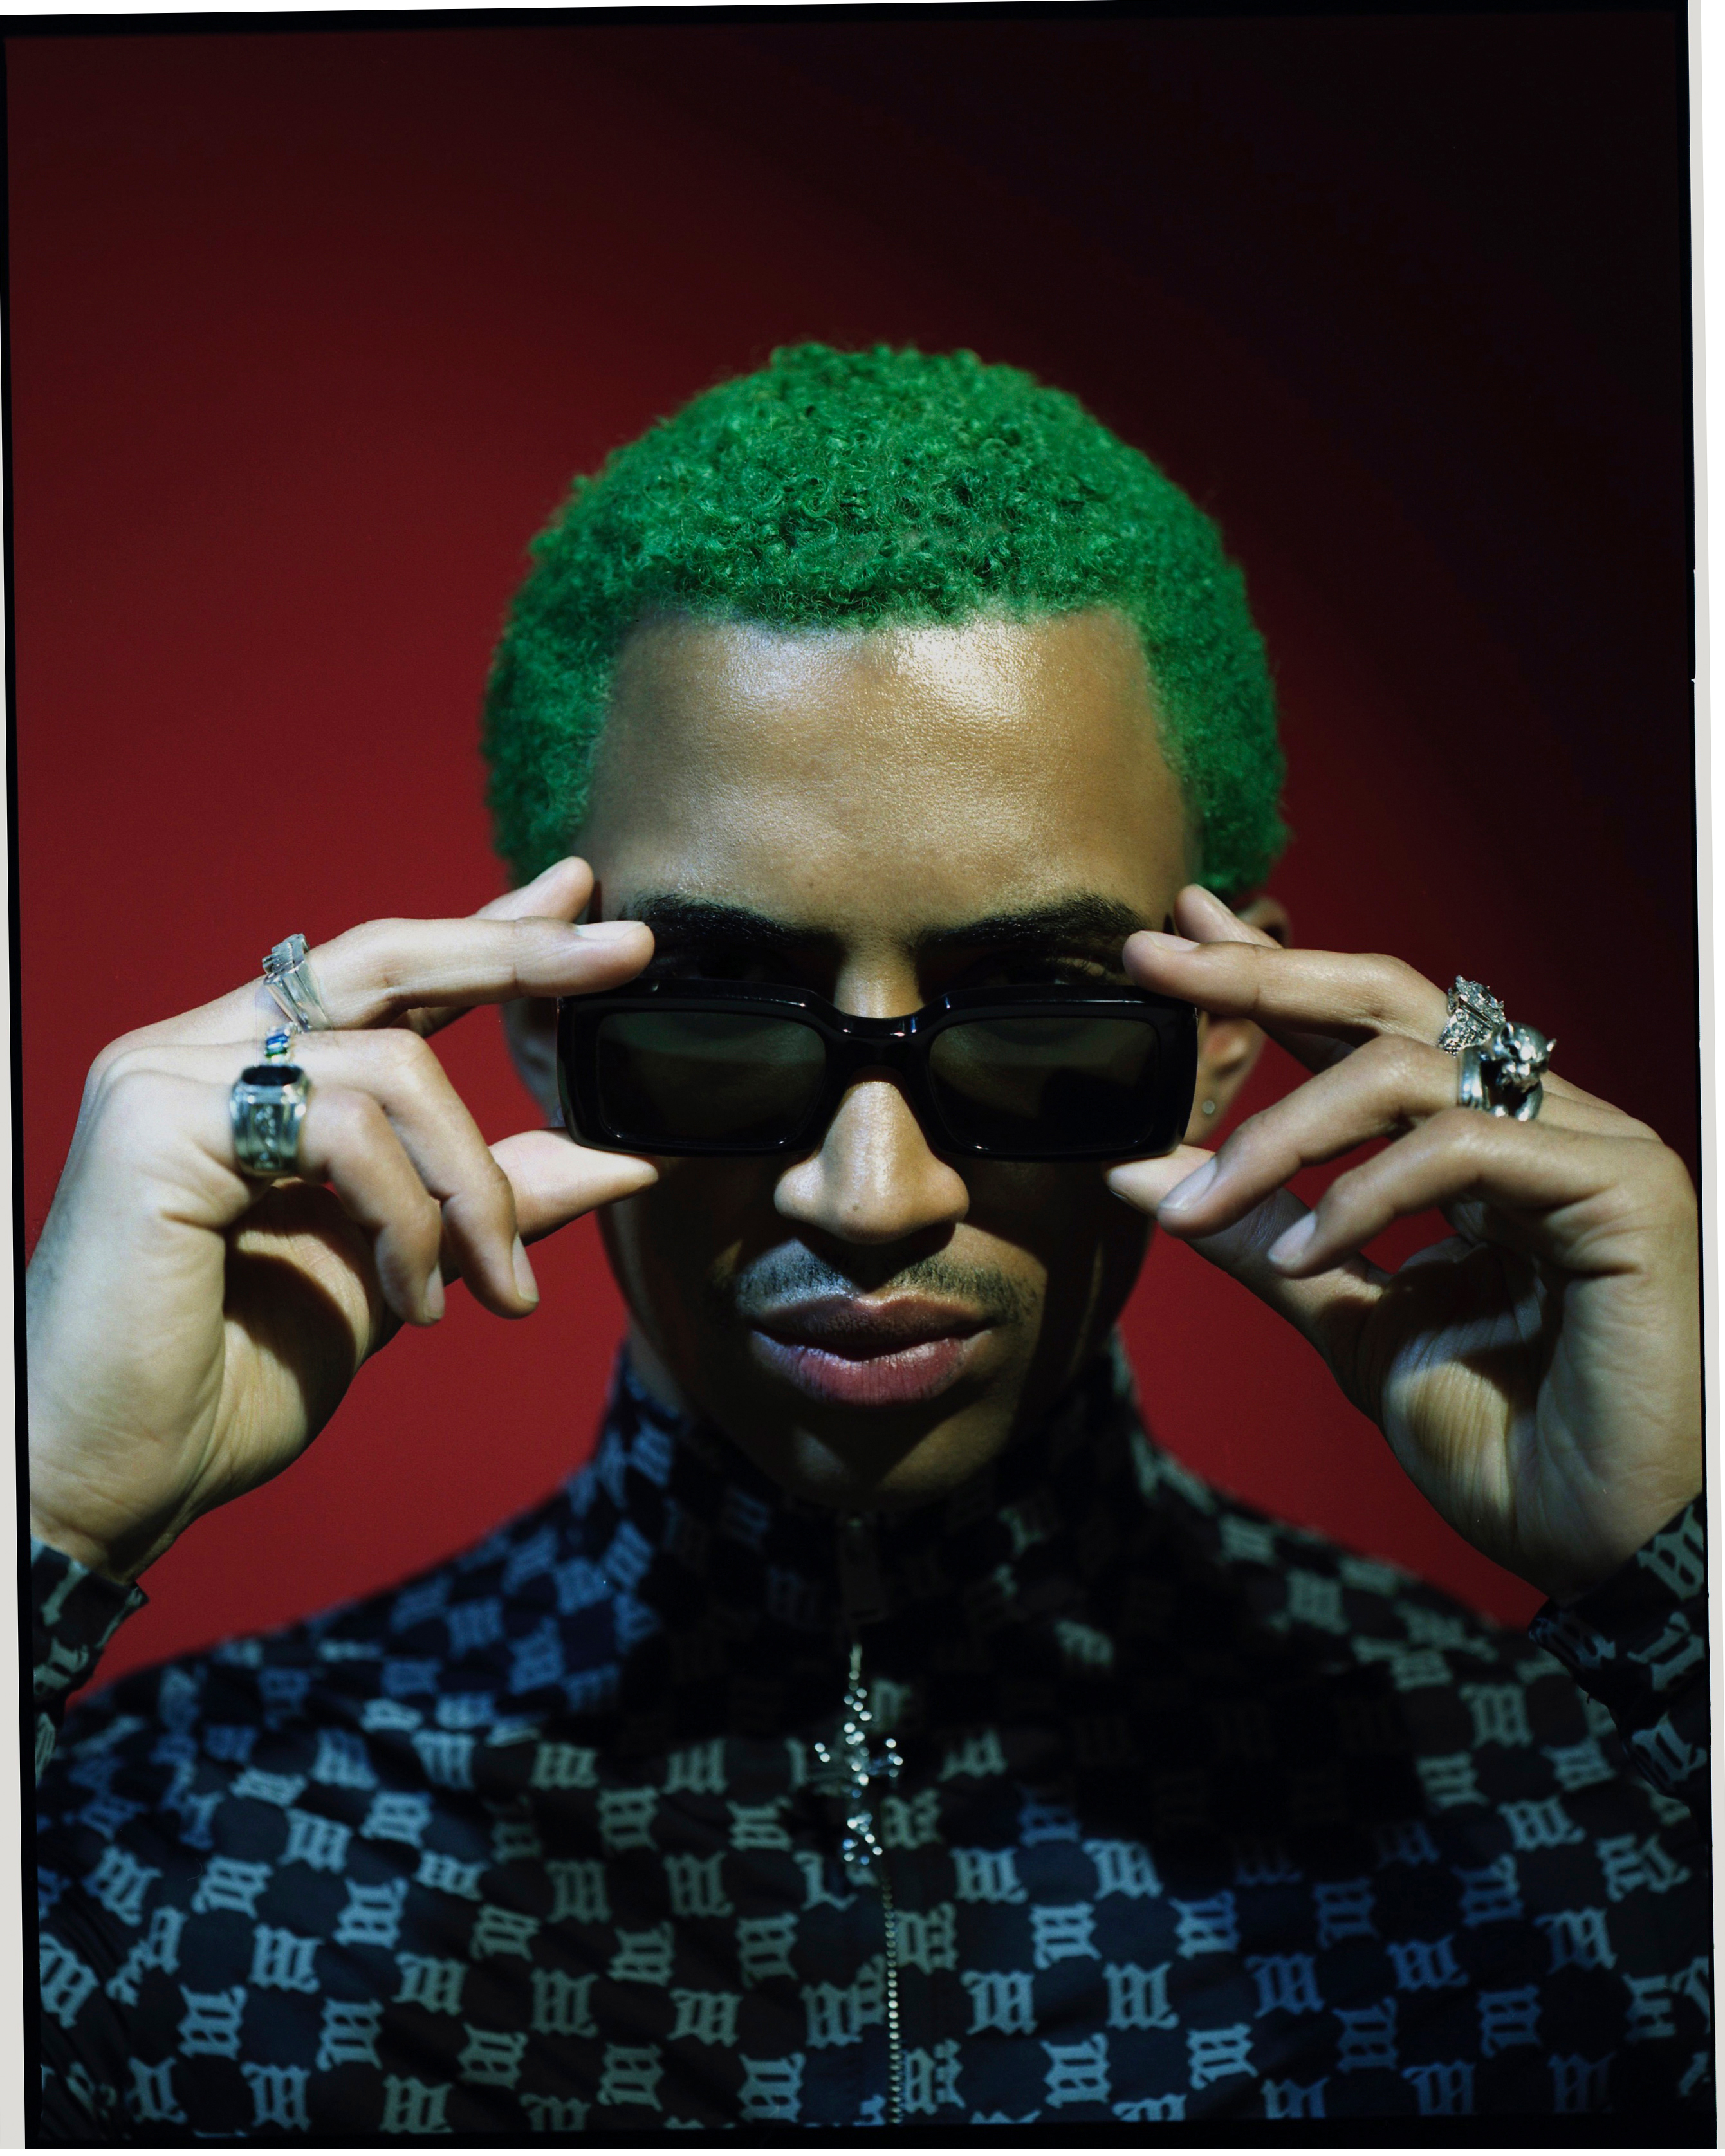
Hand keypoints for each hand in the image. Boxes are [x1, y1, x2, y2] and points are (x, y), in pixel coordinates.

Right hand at [26, 859, 655, 1583]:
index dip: (489, 930)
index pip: (390, 974)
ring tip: (495, 1288)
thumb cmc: (234, 1380)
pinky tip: (414, 1303)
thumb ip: (493, 1200)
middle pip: (386, 956)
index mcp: (259, 1076)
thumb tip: (628, 1157)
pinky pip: (344, 1127)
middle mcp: (205, 1051)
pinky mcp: (158, 1123)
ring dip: (472, 1185)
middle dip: (518, 952)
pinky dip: (407, 1217)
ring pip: (391, 1063)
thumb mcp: (404, 1272)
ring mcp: (171, 1076)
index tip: (582, 892)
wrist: (116, 1478)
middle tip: (626, 950)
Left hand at [1110, 886, 1700, 1602]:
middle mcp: (1540, 1121)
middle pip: (1389, 1001)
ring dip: (1284, 1129)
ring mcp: (1591, 1143)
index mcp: (1479, 1144)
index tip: (1176, 939)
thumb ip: (1256, 1238)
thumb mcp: (1347, 1321)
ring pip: (1410, 1070)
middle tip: (1154, 956)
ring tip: (1203, 1199)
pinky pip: (1465, 1148)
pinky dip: (1366, 1193)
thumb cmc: (1500, 1440)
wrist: (1601, 1542)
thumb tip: (1139, 1170)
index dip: (1270, 977)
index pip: (1363, 1028)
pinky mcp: (1623, 1187)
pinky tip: (1307, 1247)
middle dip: (1262, 977)